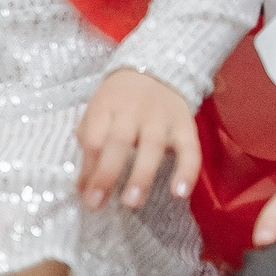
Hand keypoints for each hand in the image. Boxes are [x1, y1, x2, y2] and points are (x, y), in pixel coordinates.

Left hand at [76, 67, 201, 210]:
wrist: (157, 71)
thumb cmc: (120, 102)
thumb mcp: (98, 115)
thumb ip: (91, 149)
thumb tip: (84, 189)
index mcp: (106, 107)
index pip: (94, 139)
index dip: (88, 168)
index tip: (86, 197)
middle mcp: (133, 111)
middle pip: (119, 141)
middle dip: (108, 174)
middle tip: (98, 203)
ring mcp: (162, 118)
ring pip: (152, 146)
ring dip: (141, 176)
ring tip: (132, 203)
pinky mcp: (186, 126)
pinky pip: (190, 149)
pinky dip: (187, 170)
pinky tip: (180, 193)